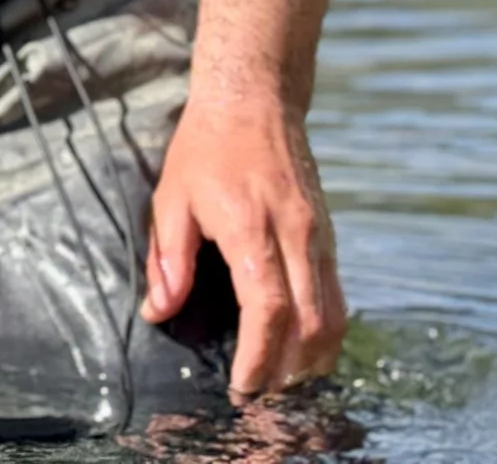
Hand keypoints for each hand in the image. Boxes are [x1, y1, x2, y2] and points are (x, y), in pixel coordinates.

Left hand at [142, 95, 346, 395]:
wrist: (254, 100)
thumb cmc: (205, 147)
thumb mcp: (170, 197)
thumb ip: (166, 259)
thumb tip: (159, 311)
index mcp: (251, 229)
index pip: (269, 309)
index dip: (260, 357)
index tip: (243, 387)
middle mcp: (296, 236)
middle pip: (312, 324)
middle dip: (291, 371)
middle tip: (264, 397)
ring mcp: (319, 236)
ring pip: (334, 315)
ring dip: (314, 358)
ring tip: (284, 381)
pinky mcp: (328, 235)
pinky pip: (337, 295)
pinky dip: (326, 329)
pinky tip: (303, 346)